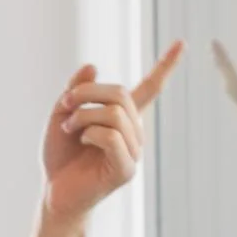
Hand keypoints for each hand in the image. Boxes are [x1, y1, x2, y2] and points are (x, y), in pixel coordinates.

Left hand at [42, 42, 184, 223]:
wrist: (54, 193)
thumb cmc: (60, 156)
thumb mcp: (62, 115)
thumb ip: (76, 90)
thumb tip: (92, 66)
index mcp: (123, 118)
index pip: (150, 88)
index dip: (165, 65)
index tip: (181, 43)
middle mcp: (134, 132)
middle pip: (120, 93)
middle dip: (86, 93)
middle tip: (65, 105)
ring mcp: (133, 151)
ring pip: (114, 113)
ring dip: (83, 115)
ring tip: (70, 129)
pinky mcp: (126, 169)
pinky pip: (111, 136)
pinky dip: (90, 133)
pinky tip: (82, 142)